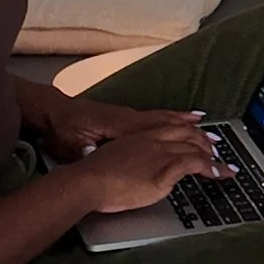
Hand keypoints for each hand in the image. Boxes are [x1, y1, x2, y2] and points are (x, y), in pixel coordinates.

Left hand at [32, 99, 203, 160]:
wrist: (48, 112)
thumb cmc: (61, 130)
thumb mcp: (71, 144)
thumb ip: (87, 148)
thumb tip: (94, 151)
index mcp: (121, 127)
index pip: (159, 131)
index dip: (182, 138)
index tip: (203, 147)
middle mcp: (129, 119)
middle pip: (167, 123)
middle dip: (192, 131)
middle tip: (215, 141)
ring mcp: (126, 116)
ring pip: (162, 117)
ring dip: (183, 121)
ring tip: (203, 122)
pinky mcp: (122, 117)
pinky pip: (153, 116)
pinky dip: (169, 116)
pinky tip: (173, 119)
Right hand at [69, 124, 232, 214]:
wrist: (87, 181)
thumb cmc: (92, 176)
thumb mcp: (112, 161)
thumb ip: (127, 162)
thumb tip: (133, 170)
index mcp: (139, 135)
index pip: (170, 126)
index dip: (187, 128)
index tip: (198, 129)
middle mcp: (153, 140)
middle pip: (187, 134)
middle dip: (205, 140)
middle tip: (217, 147)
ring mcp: (161, 153)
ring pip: (196, 148)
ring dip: (213, 156)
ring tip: (223, 165)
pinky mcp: (166, 169)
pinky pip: (196, 164)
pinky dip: (211, 168)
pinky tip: (218, 174)